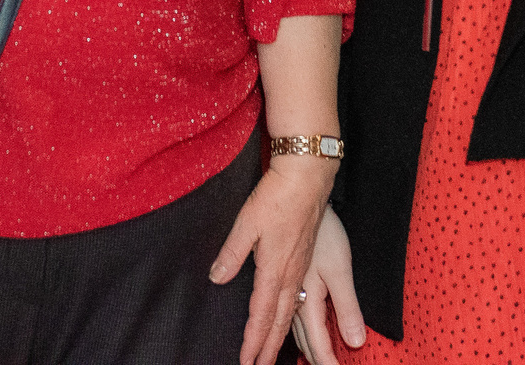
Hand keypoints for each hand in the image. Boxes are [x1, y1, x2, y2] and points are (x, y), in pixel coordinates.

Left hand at [210, 157, 333, 364]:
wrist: (307, 178)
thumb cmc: (277, 198)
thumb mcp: (246, 223)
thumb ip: (231, 253)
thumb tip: (216, 278)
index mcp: (274, 270)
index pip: (261, 314)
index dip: (253, 340)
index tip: (247, 361)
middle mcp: (290, 275)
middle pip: (279, 321)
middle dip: (269, 348)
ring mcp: (300, 268)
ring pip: (291, 312)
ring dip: (281, 336)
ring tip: (273, 354)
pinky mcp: (305, 259)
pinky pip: (299, 298)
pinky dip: (292, 316)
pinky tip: (288, 318)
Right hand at [290, 207, 367, 364]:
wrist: (299, 199)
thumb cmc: (324, 233)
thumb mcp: (341, 270)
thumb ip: (347, 307)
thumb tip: (356, 341)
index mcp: (308, 300)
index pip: (317, 343)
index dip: (326, 363)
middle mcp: (294, 298)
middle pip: (302, 340)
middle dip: (310, 360)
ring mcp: (289, 287)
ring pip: (292, 329)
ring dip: (295, 348)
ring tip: (294, 361)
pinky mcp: (287, 276)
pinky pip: (289, 313)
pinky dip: (293, 330)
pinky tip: (291, 330)